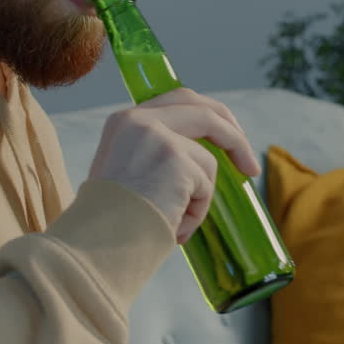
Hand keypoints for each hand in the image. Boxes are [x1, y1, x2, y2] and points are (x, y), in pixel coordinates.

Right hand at [87, 89, 260, 243]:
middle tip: (248, 163)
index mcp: (124, 120)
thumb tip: (197, 160)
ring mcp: (159, 136)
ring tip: (174, 222)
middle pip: (203, 110)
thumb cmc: (108, 221)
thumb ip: (152, 154)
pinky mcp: (176, 158)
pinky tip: (173, 225)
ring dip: (199, 197)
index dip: (208, 116)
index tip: (227, 134)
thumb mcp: (123, 172)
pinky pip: (205, 186)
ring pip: (206, 162)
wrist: (94, 243)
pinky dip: (196, 211)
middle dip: (233, 134)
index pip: (177, 100)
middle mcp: (139, 119)